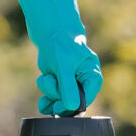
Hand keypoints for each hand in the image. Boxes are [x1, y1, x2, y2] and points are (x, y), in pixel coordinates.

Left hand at [12, 0, 102, 114]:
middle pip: (72, 101)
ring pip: (61, 98)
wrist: (48, 28)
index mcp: (92, 75)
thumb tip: (72, 107)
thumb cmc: (60, 43)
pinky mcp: (61, 79)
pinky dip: (47, 90)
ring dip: (50, 91)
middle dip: (58, 98)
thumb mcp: (63, 66)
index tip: (59, 107)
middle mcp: (83, 79)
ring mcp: (71, 80)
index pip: (86, 99)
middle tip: (49, 92)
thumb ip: (67, 88)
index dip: (73, 106)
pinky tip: (44, 80)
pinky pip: (54, 94)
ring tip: (46, 76)